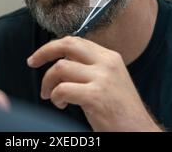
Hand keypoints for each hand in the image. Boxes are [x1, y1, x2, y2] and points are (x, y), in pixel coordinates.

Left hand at [27, 36, 161, 130]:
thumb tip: (62, 61)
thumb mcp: (109, 80)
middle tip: (31, 63)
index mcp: (109, 57)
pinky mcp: (96, 96)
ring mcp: (102, 78)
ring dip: (48, 83)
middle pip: (67, 45)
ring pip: (60, 68)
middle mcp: (107, 63)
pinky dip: (56, 97)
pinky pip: (63, 89)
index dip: (53, 46)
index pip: (75, 40)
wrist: (139, 131)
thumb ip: (89, 67)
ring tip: (51, 96)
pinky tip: (61, 105)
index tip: (38, 57)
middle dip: (44, 52)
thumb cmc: (120, 109)